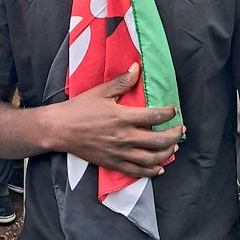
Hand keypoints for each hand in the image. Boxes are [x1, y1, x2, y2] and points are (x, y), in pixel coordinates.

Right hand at [49, 63, 182, 176]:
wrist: (60, 129)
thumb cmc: (79, 108)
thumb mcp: (100, 92)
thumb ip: (122, 82)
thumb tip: (137, 68)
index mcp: (122, 117)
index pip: (154, 116)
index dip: (168, 113)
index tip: (174, 110)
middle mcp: (124, 137)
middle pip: (158, 140)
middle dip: (174, 135)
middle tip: (180, 129)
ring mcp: (119, 153)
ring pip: (151, 159)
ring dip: (167, 153)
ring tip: (173, 147)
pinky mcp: (113, 163)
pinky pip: (138, 171)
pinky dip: (152, 171)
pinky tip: (159, 167)